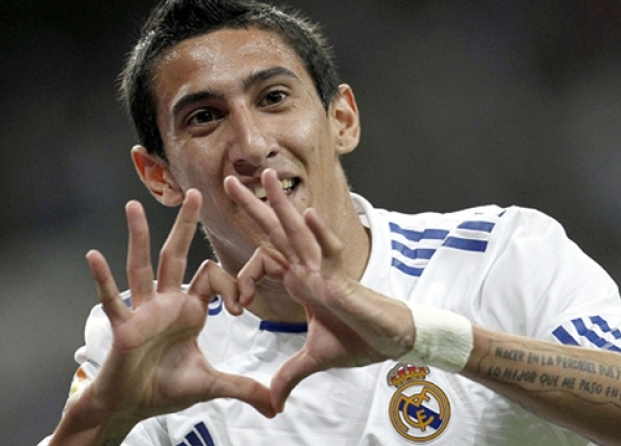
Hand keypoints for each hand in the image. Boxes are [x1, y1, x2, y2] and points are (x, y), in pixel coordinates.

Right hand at [84, 189, 274, 428]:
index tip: (239, 306)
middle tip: (194, 193)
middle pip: (176, 255)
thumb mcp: (212, 384)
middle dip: (185, 225)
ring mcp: (142, 311)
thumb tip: (276, 407)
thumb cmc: (167, 388)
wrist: (134, 405)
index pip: (211, 277)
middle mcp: (166, 303)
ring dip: (138, 237)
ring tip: (134, 206)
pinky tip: (94, 256)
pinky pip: (112, 301)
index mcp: (190, 309)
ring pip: (141, 267)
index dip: (229, 286)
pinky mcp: (123, 327)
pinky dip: (102, 280)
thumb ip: (243, 388)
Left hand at [224, 169, 414, 411]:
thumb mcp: (314, 358)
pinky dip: (319, 234)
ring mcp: (326, 270)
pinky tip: (307, 213)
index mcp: (300, 280)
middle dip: (253, 207)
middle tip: (229, 180)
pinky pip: (331, 253)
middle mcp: (309, 268)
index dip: (241, 278)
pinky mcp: (344, 280)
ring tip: (265, 176)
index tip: (235, 307)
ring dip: (281, 204)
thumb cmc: (359, 340)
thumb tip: (272, 400)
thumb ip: (290, 373)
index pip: (263, 261)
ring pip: (299, 232)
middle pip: (276, 232)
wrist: (391, 342)